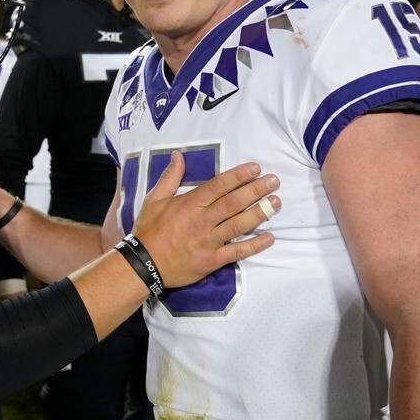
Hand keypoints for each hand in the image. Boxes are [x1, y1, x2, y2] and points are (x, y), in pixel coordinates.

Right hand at [131, 151, 278, 288]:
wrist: (143, 264)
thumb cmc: (149, 230)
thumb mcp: (154, 199)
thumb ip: (170, 177)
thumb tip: (178, 155)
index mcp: (189, 204)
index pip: (218, 186)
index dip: (238, 176)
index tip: (255, 168)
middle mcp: (202, 221)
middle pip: (233, 203)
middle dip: (255, 190)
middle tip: (274, 181)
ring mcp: (209, 241)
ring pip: (239, 225)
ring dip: (260, 213)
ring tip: (276, 203)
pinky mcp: (212, 260)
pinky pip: (237, 252)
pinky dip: (254, 245)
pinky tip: (270, 237)